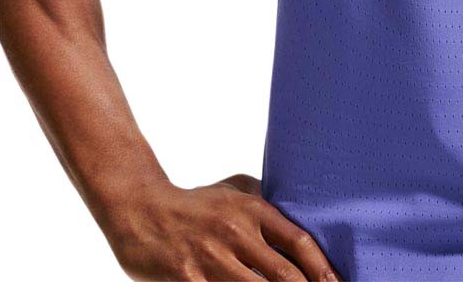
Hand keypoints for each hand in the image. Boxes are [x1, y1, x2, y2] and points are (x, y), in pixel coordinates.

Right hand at [103, 172, 342, 280]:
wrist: (141, 208)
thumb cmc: (195, 203)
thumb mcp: (234, 189)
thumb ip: (265, 204)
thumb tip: (299, 216)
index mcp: (252, 209)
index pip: (298, 239)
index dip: (321, 266)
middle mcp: (236, 233)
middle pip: (283, 273)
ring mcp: (211, 258)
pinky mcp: (187, 279)